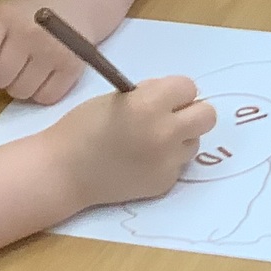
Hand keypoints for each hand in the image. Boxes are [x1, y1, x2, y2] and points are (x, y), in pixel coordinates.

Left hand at [0, 0, 99, 104]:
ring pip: (21, 92)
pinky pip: (46, 97)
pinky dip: (41, 93)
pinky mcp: (73, 66)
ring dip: (19, 87)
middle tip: (7, 68)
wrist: (72, 7)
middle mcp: (29, 32)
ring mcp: (54, 50)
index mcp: (2, 17)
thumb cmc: (23, 17)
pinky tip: (44, 76)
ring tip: (26, 71)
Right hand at [45, 77, 217, 208]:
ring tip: (148, 142)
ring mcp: (167, 162)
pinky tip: (141, 162)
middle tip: (170, 116)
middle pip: (207, 115)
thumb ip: (150, 94)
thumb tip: (176, 95)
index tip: (161, 97)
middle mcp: (165, 134)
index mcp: (149, 106)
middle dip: (191, 112)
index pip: (188, 87)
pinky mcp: (165, 183)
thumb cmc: (82, 128)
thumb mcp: (116, 98)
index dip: (174, 91)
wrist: (62, 172)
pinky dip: (166, 161)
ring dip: (179, 138)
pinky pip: (179, 164)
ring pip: (194, 141)